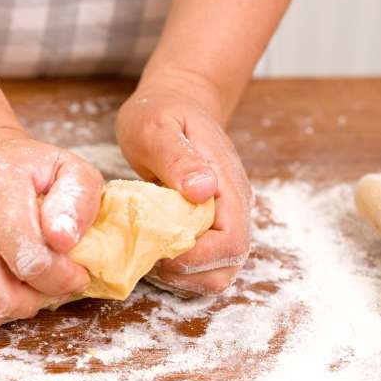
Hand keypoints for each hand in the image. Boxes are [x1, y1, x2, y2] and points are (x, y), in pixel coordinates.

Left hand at [116, 77, 252, 295]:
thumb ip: (179, 157)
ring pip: (215, 273)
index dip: (196, 256)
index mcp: (227, 186)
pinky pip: (201, 265)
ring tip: (148, 256)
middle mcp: (232, 209)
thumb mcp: (159, 127)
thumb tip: (203, 190)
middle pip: (227, 267)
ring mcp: (222, 220)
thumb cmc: (162, 112)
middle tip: (147, 256)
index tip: (157, 248)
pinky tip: (152, 251)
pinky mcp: (207, 227)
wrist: (173, 103)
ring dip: (182, 277)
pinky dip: (178, 270)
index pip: (230, 242)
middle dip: (186, 273)